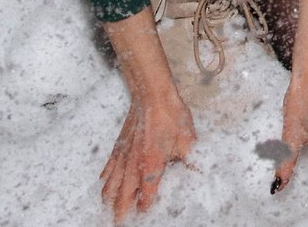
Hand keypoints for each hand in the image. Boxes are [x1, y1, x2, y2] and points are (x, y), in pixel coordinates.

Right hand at [98, 74, 195, 219]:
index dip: (144, 212)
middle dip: (120, 215)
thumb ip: (192, 163)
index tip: (145, 219)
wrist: (152, 94)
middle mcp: (132, 167)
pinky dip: (104, 184)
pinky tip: (104, 188)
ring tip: (110, 213)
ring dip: (109, 204)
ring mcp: (122, 158)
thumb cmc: (170, 116)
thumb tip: (202, 176)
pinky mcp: (117, 149)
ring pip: (109, 189)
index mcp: (150, 168)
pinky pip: (106, 172)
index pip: (144, 200)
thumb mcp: (188, 142)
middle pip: (121, 200)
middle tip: (119, 224)